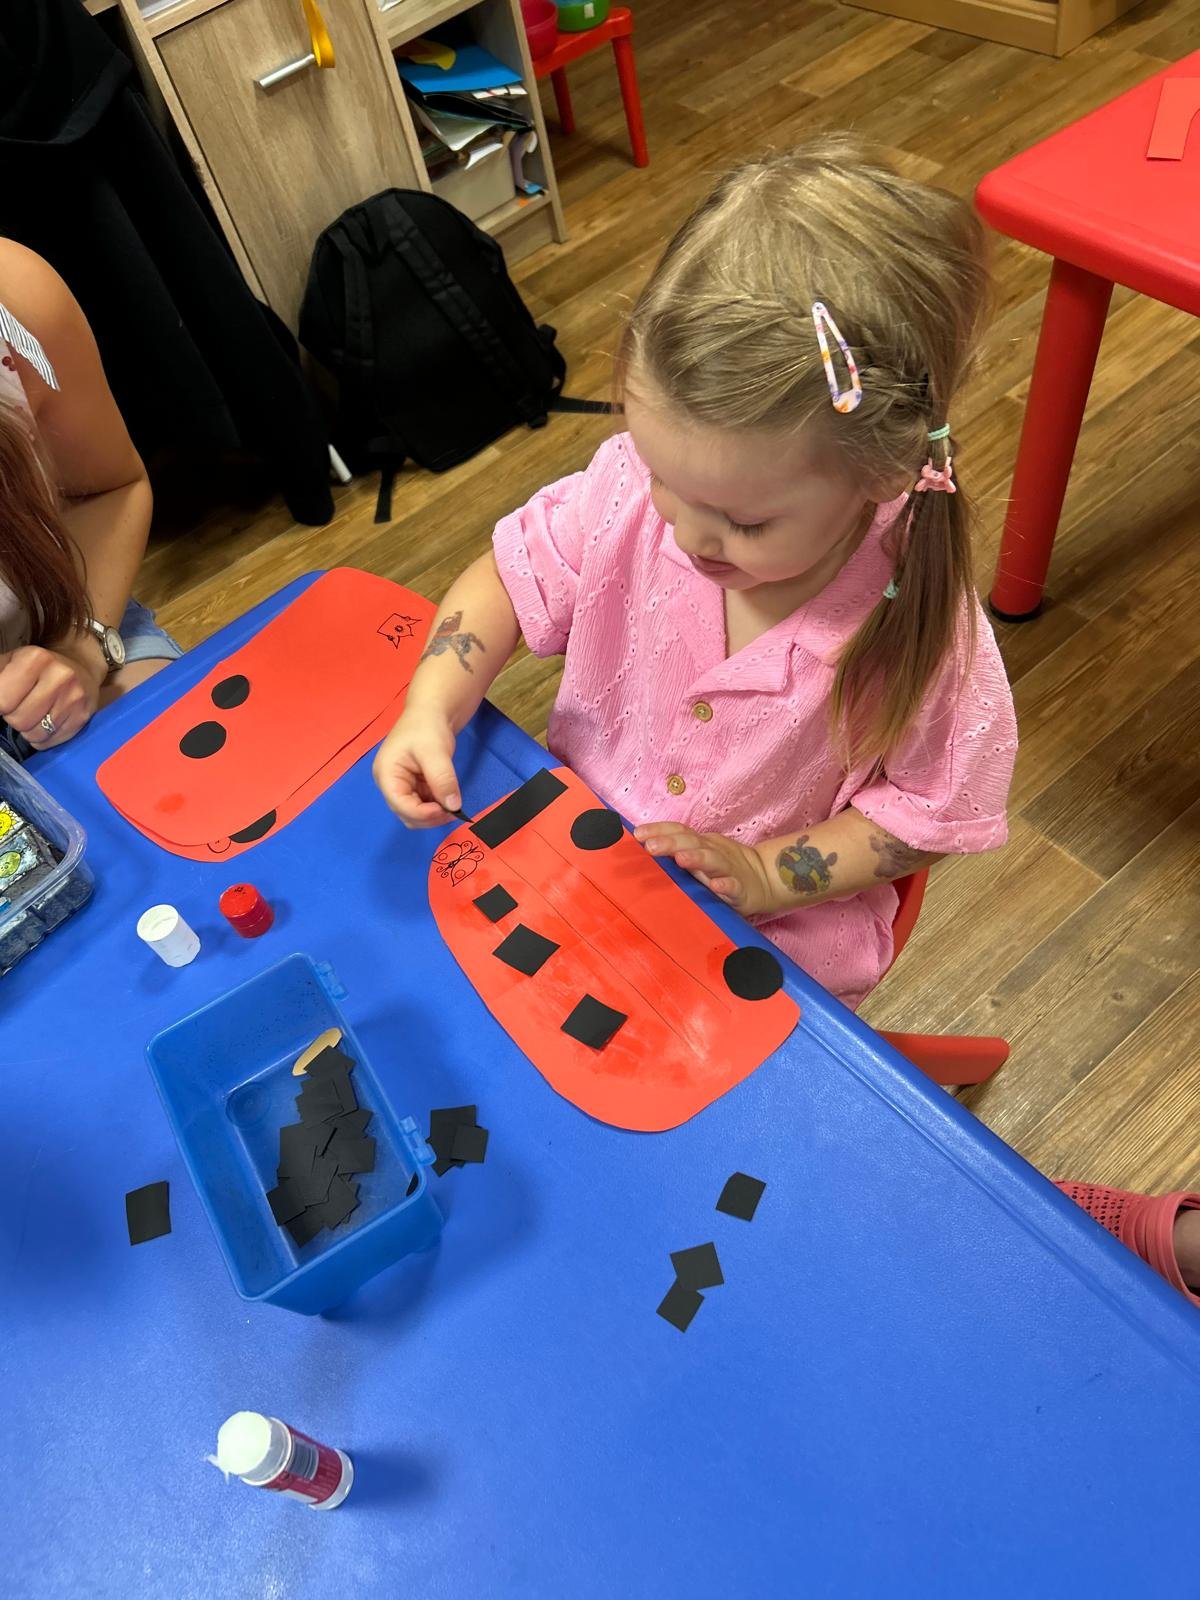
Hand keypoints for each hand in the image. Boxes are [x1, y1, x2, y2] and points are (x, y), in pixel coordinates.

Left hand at [0, 644, 102, 749]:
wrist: (80, 667)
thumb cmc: (37, 666)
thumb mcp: (10, 661)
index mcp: (36, 659)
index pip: (3, 701)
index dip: (1, 705)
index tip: (6, 701)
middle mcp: (60, 677)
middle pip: (19, 720)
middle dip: (13, 717)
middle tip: (21, 706)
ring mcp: (74, 699)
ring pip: (34, 735)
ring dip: (27, 730)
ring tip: (34, 715)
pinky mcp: (83, 717)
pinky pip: (50, 742)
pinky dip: (42, 739)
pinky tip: (46, 724)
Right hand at [373, 707, 461, 826]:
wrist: (432, 712)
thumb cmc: (427, 726)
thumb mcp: (435, 751)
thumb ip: (442, 779)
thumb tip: (454, 806)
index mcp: (386, 774)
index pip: (400, 805)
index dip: (423, 813)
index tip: (447, 810)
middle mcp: (390, 784)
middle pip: (406, 814)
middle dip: (429, 817)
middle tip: (454, 810)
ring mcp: (402, 786)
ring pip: (416, 814)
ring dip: (434, 815)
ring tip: (453, 805)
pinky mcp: (414, 786)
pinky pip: (424, 805)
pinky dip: (437, 807)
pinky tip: (449, 799)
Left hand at [634, 821, 774, 914]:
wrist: (765, 879)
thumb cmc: (722, 868)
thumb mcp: (700, 854)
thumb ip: (677, 851)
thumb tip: (642, 848)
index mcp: (701, 844)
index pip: (679, 831)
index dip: (659, 829)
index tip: (637, 834)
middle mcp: (713, 852)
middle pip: (691, 842)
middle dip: (671, 843)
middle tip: (650, 847)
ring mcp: (728, 869)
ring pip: (712, 860)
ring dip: (697, 858)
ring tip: (681, 860)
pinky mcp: (742, 889)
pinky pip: (734, 886)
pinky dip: (725, 885)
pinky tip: (716, 886)